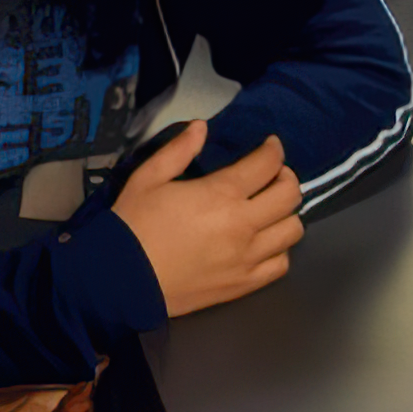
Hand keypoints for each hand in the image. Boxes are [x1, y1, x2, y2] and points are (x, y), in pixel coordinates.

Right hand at [112, 121, 303, 316]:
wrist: (120, 282)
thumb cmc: (133, 225)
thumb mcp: (148, 178)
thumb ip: (178, 150)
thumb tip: (201, 127)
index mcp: (222, 194)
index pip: (268, 164)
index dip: (274, 150)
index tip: (270, 146)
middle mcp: (243, 225)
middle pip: (290, 195)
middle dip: (286, 177)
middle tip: (272, 175)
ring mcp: (247, 258)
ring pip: (292, 231)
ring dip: (285, 214)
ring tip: (269, 209)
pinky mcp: (243, 285)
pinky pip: (280, 265)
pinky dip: (279, 250)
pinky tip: (263, 243)